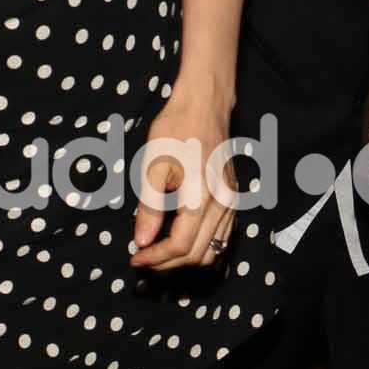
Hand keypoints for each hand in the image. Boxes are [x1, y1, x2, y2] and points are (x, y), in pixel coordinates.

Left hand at [130, 90, 237, 270]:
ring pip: (214, 251)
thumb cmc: (175, 130)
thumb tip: (141, 242)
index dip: (155, 258)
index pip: (180, 246)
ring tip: (159, 255)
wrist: (204, 105)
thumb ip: (149, 208)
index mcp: (201, 198)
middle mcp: (223, 205)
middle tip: (143, 259)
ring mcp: (232, 203)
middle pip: (198, 254)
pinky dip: (202, 249)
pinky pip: (222, 238)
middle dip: (168, 264)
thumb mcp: (153, 166)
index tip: (135, 258)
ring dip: (186, 260)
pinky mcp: (234, 199)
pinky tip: (181, 243)